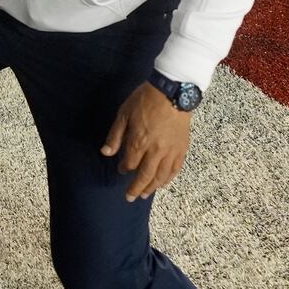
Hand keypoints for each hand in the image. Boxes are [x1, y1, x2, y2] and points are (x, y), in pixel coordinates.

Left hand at [101, 82, 191, 201]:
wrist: (173, 91)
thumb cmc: (145, 100)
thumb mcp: (124, 114)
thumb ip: (115, 136)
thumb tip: (106, 153)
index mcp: (139, 142)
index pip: (129, 163)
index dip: (124, 168)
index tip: (121, 169)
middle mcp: (156, 151)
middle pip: (145, 175)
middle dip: (137, 188)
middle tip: (130, 198)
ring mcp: (171, 151)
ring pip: (162, 175)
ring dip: (153, 187)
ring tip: (146, 194)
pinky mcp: (182, 148)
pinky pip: (176, 169)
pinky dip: (169, 178)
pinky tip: (164, 183)